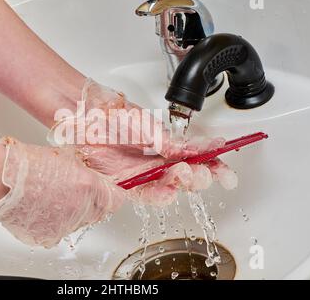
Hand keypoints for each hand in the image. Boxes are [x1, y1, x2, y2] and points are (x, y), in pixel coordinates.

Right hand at [0, 138, 124, 247]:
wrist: (1, 180)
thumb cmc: (28, 165)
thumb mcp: (66, 159)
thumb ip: (86, 172)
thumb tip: (95, 176)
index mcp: (88, 188)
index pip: (117, 199)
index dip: (114, 194)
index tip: (110, 191)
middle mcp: (80, 211)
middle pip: (99, 212)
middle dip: (92, 203)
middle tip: (74, 190)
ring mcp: (64, 227)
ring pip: (78, 222)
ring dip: (71, 213)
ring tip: (50, 197)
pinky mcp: (47, 238)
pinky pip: (58, 231)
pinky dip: (53, 222)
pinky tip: (40, 208)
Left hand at [49, 79, 237, 206]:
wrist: (83, 116)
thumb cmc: (112, 114)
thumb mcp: (145, 124)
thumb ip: (168, 141)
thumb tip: (191, 151)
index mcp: (165, 143)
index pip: (195, 156)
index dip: (212, 162)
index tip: (225, 167)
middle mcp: (156, 159)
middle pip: (186, 174)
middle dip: (202, 175)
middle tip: (207, 173)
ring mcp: (142, 171)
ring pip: (169, 185)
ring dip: (183, 184)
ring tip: (190, 176)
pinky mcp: (125, 182)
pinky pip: (145, 193)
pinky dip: (159, 194)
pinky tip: (169, 193)